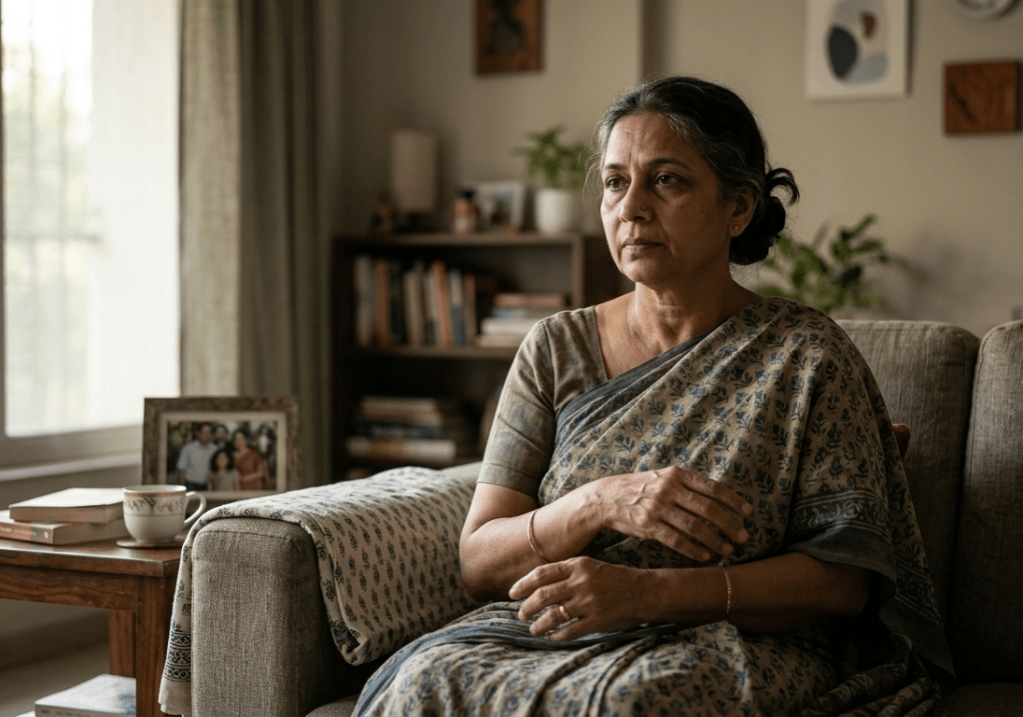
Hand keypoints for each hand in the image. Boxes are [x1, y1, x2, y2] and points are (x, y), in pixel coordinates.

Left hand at [509, 557, 651, 640]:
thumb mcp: (590, 566)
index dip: (523, 584)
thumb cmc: (614, 579)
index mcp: (578, 565)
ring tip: (533, 629)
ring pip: (553, 615)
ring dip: (539, 624)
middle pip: (543, 595)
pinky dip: (557, 636)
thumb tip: (538, 586)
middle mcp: (581, 582)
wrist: (643, 592)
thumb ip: (567, 573)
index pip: (542, 574)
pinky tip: (552, 638)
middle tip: (520, 614)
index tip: (512, 593)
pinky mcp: (597, 620)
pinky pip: (569, 631)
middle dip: (526, 607)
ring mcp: (589, 602)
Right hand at [598, 466, 751, 560]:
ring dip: (714, 540)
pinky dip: (693, 549)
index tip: (748, 512)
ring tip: (727, 550)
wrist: (607, 497)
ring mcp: (657, 507)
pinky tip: (705, 556)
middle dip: (729, 524)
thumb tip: (718, 498)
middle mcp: (668, 489)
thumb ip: (687, 485)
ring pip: (694, 527)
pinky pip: (676, 540)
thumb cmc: (641, 488)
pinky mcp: (648, 525)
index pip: (712, 488)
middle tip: (743, 537)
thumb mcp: (663, 478)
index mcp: (676, 475)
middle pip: (707, 509)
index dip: (733, 501)